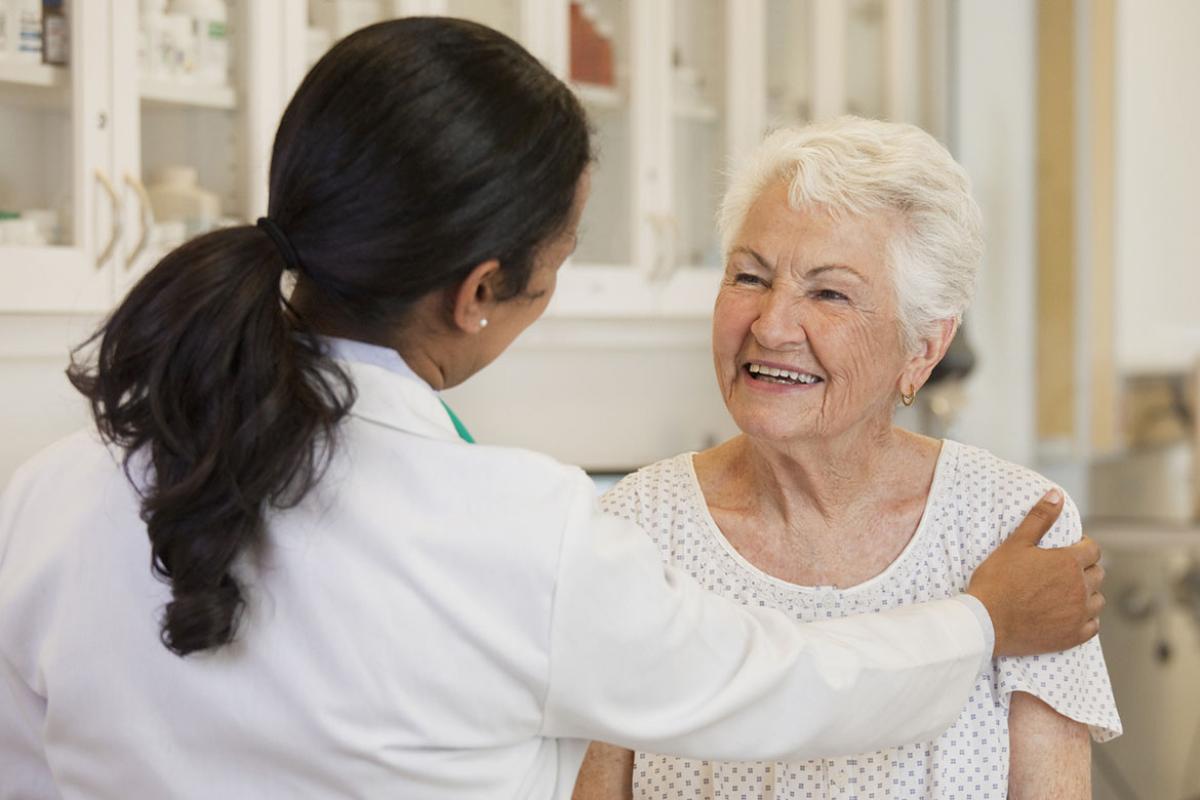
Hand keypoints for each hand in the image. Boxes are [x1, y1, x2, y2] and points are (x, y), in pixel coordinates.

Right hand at [965, 489, 1104, 657]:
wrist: (985, 621)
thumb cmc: (997, 580)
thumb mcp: (1015, 543)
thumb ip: (1040, 518)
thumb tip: (1056, 494)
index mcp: (1069, 562)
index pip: (1093, 549)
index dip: (1082, 547)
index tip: (1069, 550)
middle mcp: (1080, 588)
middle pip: (1098, 574)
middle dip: (1085, 570)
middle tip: (1062, 572)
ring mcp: (1078, 614)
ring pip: (1098, 601)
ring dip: (1087, 595)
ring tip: (1066, 593)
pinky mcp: (1072, 636)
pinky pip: (1093, 626)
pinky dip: (1085, 620)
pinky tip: (1069, 615)